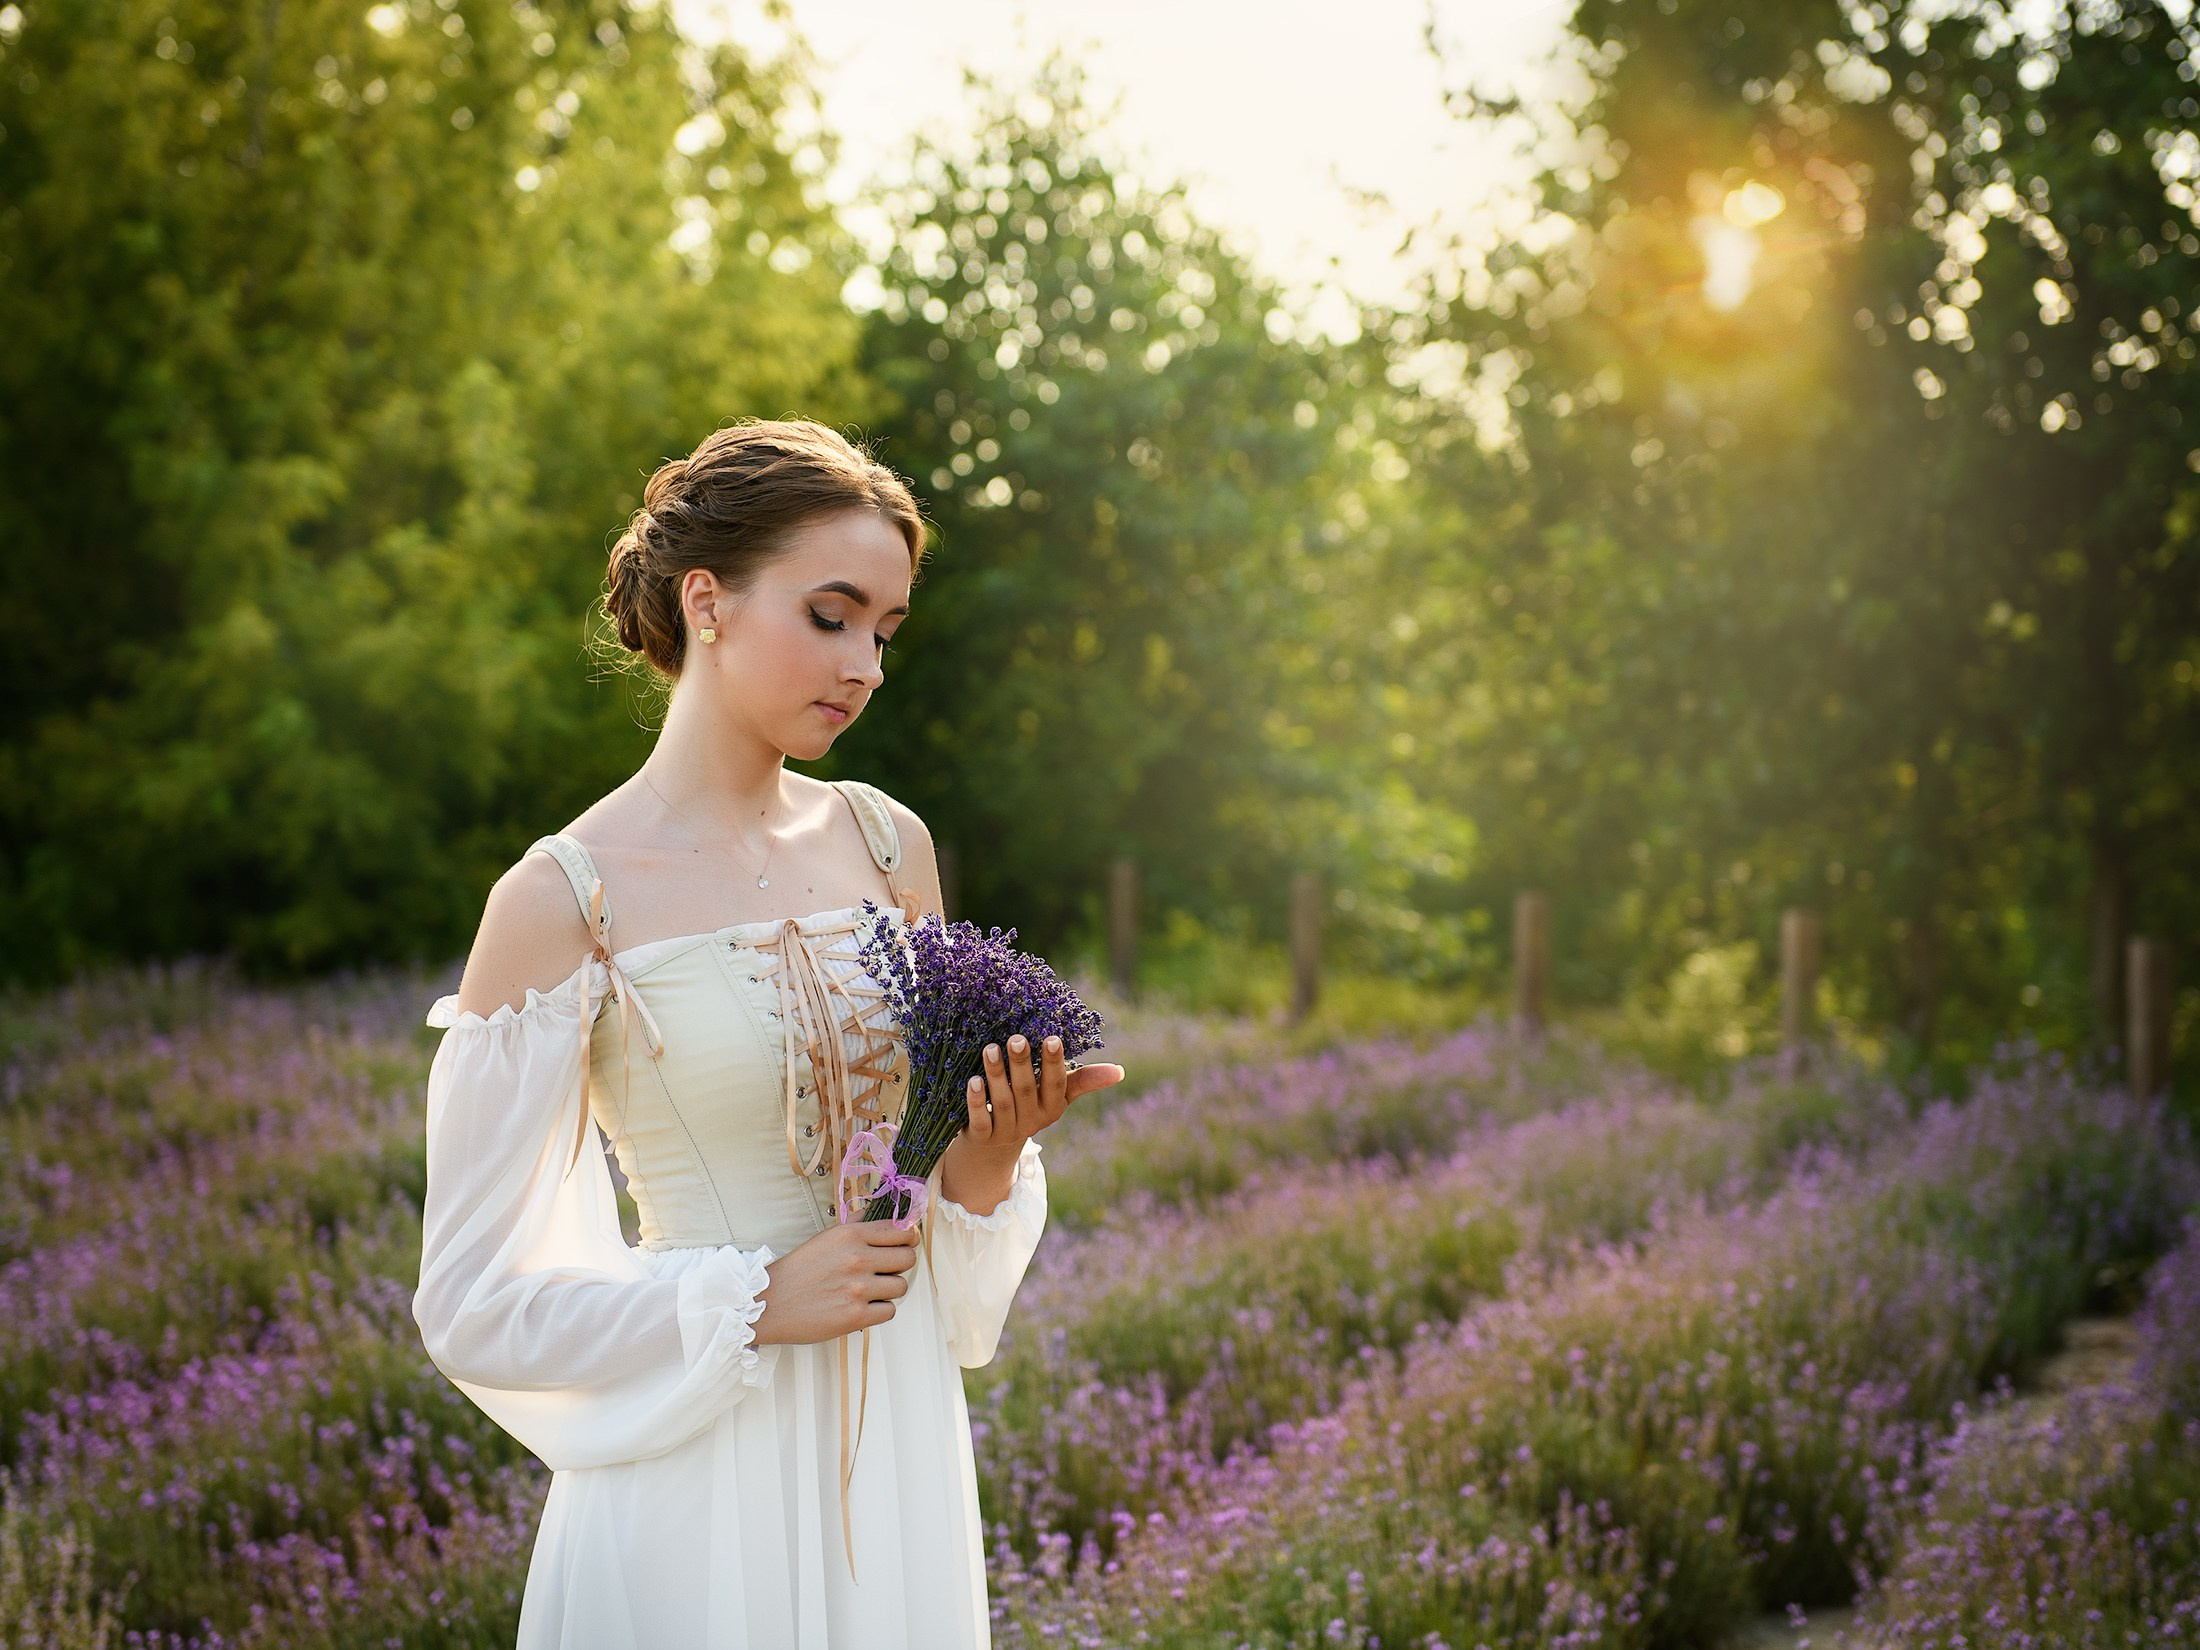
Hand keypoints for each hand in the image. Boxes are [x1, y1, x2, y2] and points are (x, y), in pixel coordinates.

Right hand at [751, 1221, 919, 1345]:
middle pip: (908, 1258)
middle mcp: (857, 1259)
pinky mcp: (856, 1316)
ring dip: (889, 1290)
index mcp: (850, 1235)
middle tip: (886, 1270)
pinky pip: (890, 1311)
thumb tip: (878, 1215)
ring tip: (869, 1290)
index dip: (908, 1238)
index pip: (900, 1231)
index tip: (906, 1243)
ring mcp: (858, 1288)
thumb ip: (855, 1228)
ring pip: (901, 1286)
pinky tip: (862, 1306)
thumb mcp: (825, 1239)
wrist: (768, 1303)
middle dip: (900, 1264)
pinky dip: (879, 1310)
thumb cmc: (797, 1272)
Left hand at [939, 1034, 1124, 1214]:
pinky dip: (976, 1101)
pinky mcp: (981, 1137)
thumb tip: (1120, 1071)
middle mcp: (1030, 1121)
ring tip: (990, 1049)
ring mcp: (1005, 1131)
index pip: (1055, 1085)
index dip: (1054, 1063)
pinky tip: (972, 1080)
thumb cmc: (1030, 1107)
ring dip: (996, 1075)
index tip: (1051, 1038)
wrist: (993, 1148)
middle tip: (1015, 1038)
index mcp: (1051, 1108)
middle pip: (1026, 1090)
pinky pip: (980, 1120)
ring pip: (1001, 1102)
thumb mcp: (1057, 1096)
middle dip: (1021, 1064)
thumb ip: (1084, 1080)